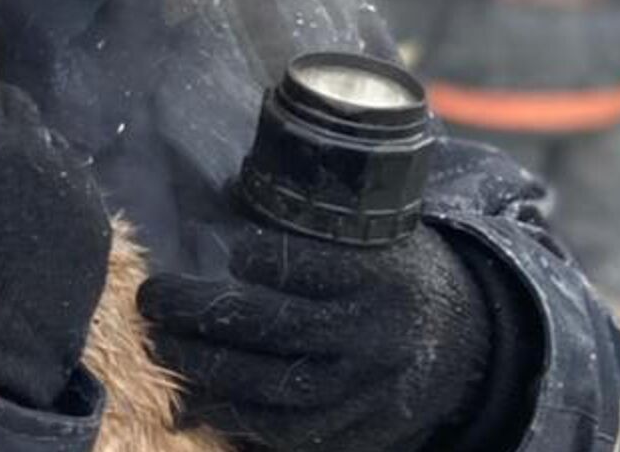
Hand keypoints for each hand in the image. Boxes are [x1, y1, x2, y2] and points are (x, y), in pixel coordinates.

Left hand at [138, 224, 495, 451]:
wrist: (468, 345)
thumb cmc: (395, 275)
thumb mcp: (375, 237)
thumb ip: (312, 226)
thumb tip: (224, 191)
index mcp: (379, 278)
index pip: (312, 268)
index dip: (264, 260)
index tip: (231, 252)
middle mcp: (374, 337)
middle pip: (278, 327)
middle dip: (203, 314)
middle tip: (152, 299)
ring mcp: (367, 392)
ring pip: (277, 387)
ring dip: (207, 370)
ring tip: (161, 347)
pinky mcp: (359, 432)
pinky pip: (291, 435)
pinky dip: (237, 422)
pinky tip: (196, 402)